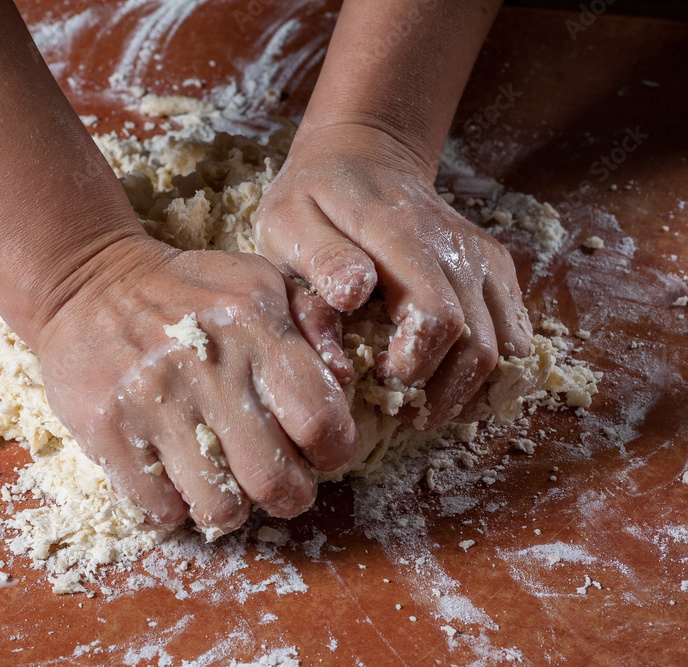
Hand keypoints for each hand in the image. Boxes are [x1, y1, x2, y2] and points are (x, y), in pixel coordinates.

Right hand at [35, 235, 361, 535]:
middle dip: (288, 497)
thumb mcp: (256, 281)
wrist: (86, 283)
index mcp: (254, 327)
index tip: (318, 451)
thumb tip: (345, 379)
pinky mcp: (107, 429)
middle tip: (277, 485)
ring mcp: (152, 401)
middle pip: (275, 481)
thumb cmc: (185, 291)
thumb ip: (313, 321)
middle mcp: (208, 366)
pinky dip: (173, 506)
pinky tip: (172, 476)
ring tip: (221, 481)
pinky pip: (160, 509)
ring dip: (228, 508)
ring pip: (218, 508)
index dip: (332, 450)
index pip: (320, 420)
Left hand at [253, 122, 532, 428]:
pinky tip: (448, 382)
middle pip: (479, 345)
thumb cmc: (314, 199)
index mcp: (401, 235)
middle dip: (442, 393)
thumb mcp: (288, 221)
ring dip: (470, 390)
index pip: (437, 316)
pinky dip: (491, 373)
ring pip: (506, 348)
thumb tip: (353, 297)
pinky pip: (515, 335)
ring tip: (424, 403)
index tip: (379, 379)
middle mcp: (456, 247)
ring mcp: (483, 257)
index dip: (415, 366)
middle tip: (400, 408)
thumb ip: (318, 260)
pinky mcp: (496, 268)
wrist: (364, 157)